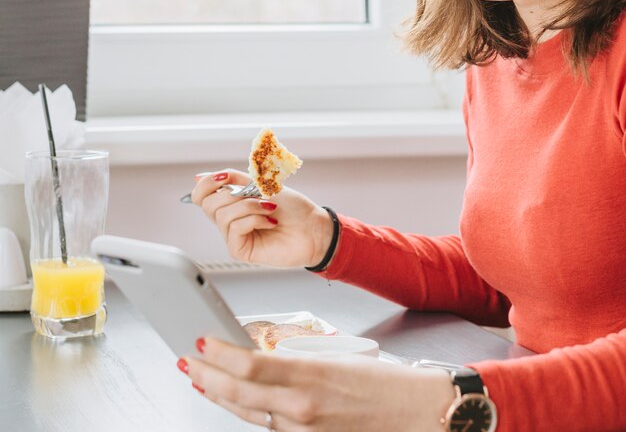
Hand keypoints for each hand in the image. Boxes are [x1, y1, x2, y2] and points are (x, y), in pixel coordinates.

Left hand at [182, 337, 454, 431]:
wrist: (419, 413)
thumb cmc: (385, 383)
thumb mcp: (336, 359)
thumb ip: (294, 363)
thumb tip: (259, 359)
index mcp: (310, 377)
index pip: (249, 367)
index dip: (218, 355)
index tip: (201, 342)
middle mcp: (302, 409)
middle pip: (239, 394)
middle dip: (206, 376)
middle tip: (188, 361)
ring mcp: (304, 431)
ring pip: (249, 414)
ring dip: (220, 395)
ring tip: (202, 379)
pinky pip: (270, 428)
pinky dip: (246, 413)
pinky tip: (235, 402)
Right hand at [191, 169, 333, 267]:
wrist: (313, 227)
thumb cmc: (293, 208)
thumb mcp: (261, 185)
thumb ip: (233, 179)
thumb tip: (199, 177)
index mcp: (231, 204)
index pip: (201, 195)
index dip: (206, 184)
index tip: (223, 177)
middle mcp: (229, 221)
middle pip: (208, 204)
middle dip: (234, 194)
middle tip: (256, 195)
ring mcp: (234, 236)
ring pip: (222, 215)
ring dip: (250, 206)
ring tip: (269, 209)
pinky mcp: (240, 250)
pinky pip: (235, 228)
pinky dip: (254, 219)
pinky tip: (271, 222)